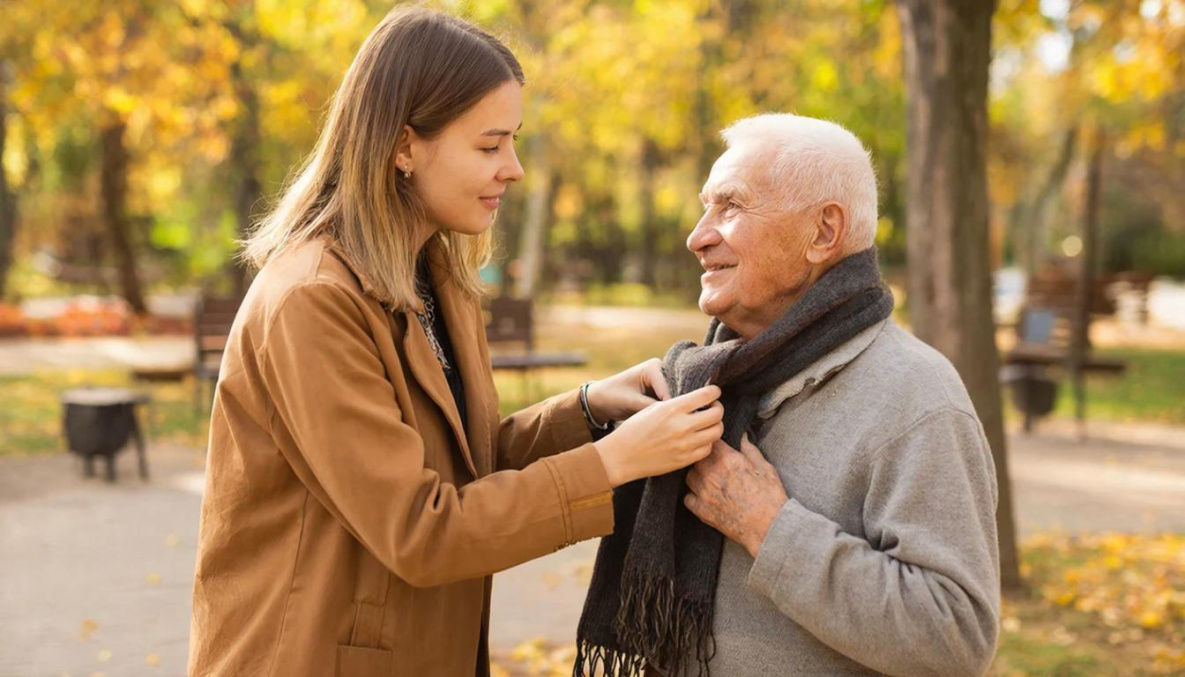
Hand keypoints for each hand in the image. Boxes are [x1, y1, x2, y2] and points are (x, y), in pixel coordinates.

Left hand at [584, 358, 670, 422]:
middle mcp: (660, 371)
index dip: (670, 408)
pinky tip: (665, 424)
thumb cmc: (612, 397)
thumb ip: (652, 407)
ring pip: (673, 400)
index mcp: (653, 367)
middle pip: (674, 393)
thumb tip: (671, 415)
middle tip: (673, 427)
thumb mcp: (631, 402)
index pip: (668, 390)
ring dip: (670, 412)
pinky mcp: (658, 392)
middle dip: (673, 409)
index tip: (671, 425)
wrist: (599, 400)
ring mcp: (660, 382)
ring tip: (669, 427)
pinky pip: (667, 404)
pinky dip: (666, 413)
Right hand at [593, 385, 722, 486]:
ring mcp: (685, 445)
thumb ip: (676, 404)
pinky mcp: (685, 460)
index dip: (715, 392)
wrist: (621, 456)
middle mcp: (682, 426)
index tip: (714, 393)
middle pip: (717, 414)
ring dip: (715, 426)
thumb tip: (698, 400)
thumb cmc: (634, 429)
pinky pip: (708, 449)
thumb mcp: (652, 408)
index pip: (707, 395)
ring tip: (707, 424)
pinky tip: (699, 438)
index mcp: (672, 408)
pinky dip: (707, 442)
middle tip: (713, 408)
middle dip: (718, 408)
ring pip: (716, 432)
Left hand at [684, 434, 787, 557]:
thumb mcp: (765, 468)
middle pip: (697, 458)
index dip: (714, 443)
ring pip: (690, 477)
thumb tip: (742, 437)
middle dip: (705, 459)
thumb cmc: (770, 498)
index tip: (717, 447)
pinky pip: (688, 498)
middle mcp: (711, 474)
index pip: (710, 442)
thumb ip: (750, 450)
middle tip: (716, 465)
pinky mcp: (702, 510)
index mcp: (727, 460)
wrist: (769, 527)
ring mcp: (704, 493)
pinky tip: (705, 497)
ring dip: (698, 476)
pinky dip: (694, 496)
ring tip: (710, 481)